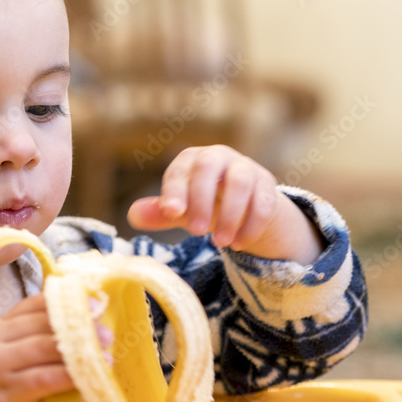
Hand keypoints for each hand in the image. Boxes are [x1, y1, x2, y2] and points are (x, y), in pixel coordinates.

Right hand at [0, 294, 111, 401]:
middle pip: (44, 324)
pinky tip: (87, 378)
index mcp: (1, 326)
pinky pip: (44, 379)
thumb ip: (40, 339)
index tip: (96, 304)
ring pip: (45, 348)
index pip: (36, 303)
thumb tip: (88, 324)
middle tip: (106, 333)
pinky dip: (69, 376)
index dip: (68, 302)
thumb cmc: (2, 389)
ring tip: (104, 355)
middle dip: (79, 326)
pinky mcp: (7, 392)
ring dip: (79, 350)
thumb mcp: (15, 356)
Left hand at [126, 145, 321, 263]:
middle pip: (209, 167)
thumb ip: (160, 212)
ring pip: (240, 183)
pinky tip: (239, 244)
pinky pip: (264, 202)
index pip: (181, 168)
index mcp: (192, 159)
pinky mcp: (267, 186)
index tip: (171, 212)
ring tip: (220, 243)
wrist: (244, 205)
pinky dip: (251, 225)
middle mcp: (219, 157)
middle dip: (201, 199)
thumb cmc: (205, 203)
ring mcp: (246, 168)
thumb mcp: (182, 209)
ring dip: (230, 215)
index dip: (175, 189)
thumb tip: (133, 215)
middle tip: (196, 231)